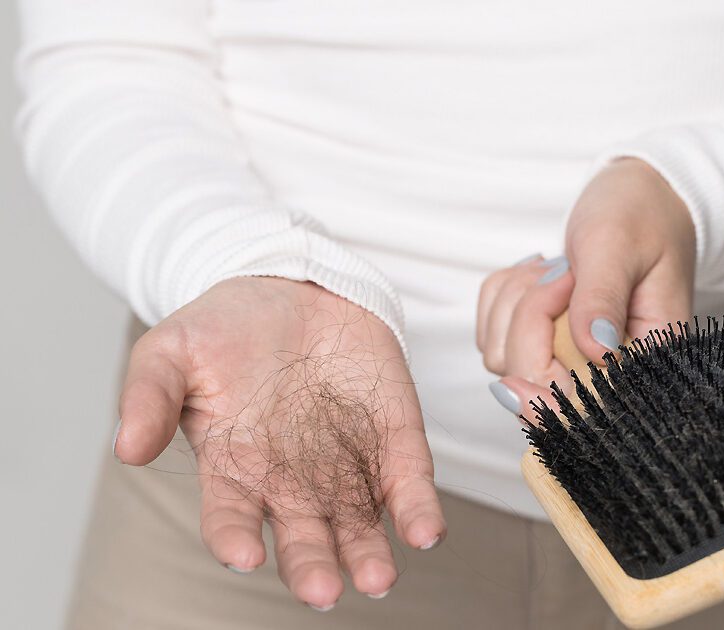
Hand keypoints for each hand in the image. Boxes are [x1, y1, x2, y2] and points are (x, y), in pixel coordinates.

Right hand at [113, 277, 443, 609]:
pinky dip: (418, 509)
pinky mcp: (393, 437)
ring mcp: (345, 462)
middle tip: (323, 592)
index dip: (234, 539)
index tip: (243, 555)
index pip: (231, 517)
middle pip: (303, 535)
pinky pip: (408, 481)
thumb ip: (149, 396)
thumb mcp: (171, 350)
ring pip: (359, 522)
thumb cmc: (224, 329)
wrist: (291, 285)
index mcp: (234, 468)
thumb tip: (127, 446)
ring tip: (378, 578)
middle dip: (312, 566)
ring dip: (369, 554)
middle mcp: (292, 479)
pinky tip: (426, 532)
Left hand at [477, 158, 694, 412]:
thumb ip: (603, 297)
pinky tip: (541, 272)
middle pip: (531, 379)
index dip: (543, 398)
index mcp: (644, 360)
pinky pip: (492, 332)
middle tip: (564, 272)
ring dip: (515, 303)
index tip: (518, 371)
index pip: (587, 407)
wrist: (640, 195)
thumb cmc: (641, 215)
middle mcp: (606, 370)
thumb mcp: (620, 247)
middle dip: (529, 319)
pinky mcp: (542, 340)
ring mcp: (569, 358)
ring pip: (503, 355)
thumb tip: (596, 351)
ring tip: (559, 268)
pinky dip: (504, 296)